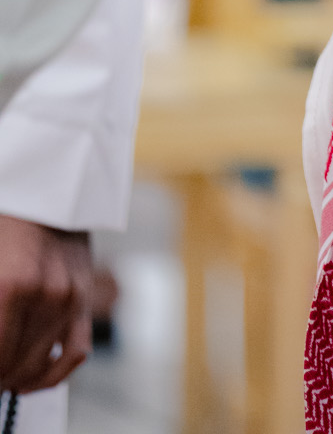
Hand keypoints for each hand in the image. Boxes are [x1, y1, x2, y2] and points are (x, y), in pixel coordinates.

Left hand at [0, 218, 92, 392]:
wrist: (46, 192)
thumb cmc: (5, 224)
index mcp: (11, 286)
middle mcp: (44, 295)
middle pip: (15, 365)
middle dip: (1, 375)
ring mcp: (70, 298)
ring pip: (43, 365)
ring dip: (20, 379)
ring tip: (6, 377)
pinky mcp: (85, 299)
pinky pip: (77, 352)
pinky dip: (56, 375)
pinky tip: (34, 380)